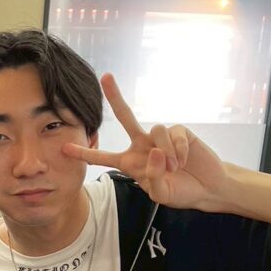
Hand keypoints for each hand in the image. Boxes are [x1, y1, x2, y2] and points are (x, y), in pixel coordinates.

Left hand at [62, 74, 228, 210]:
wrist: (206, 187)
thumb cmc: (179, 191)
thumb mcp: (160, 193)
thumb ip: (151, 178)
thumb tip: (154, 151)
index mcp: (130, 163)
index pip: (103, 158)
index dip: (85, 154)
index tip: (64, 148)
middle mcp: (142, 145)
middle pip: (126, 117)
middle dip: (116, 97)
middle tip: (105, 77)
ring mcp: (159, 137)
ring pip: (155, 131)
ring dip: (166, 153)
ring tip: (175, 168)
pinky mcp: (179, 131)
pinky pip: (173, 133)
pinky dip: (179, 149)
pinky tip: (184, 159)